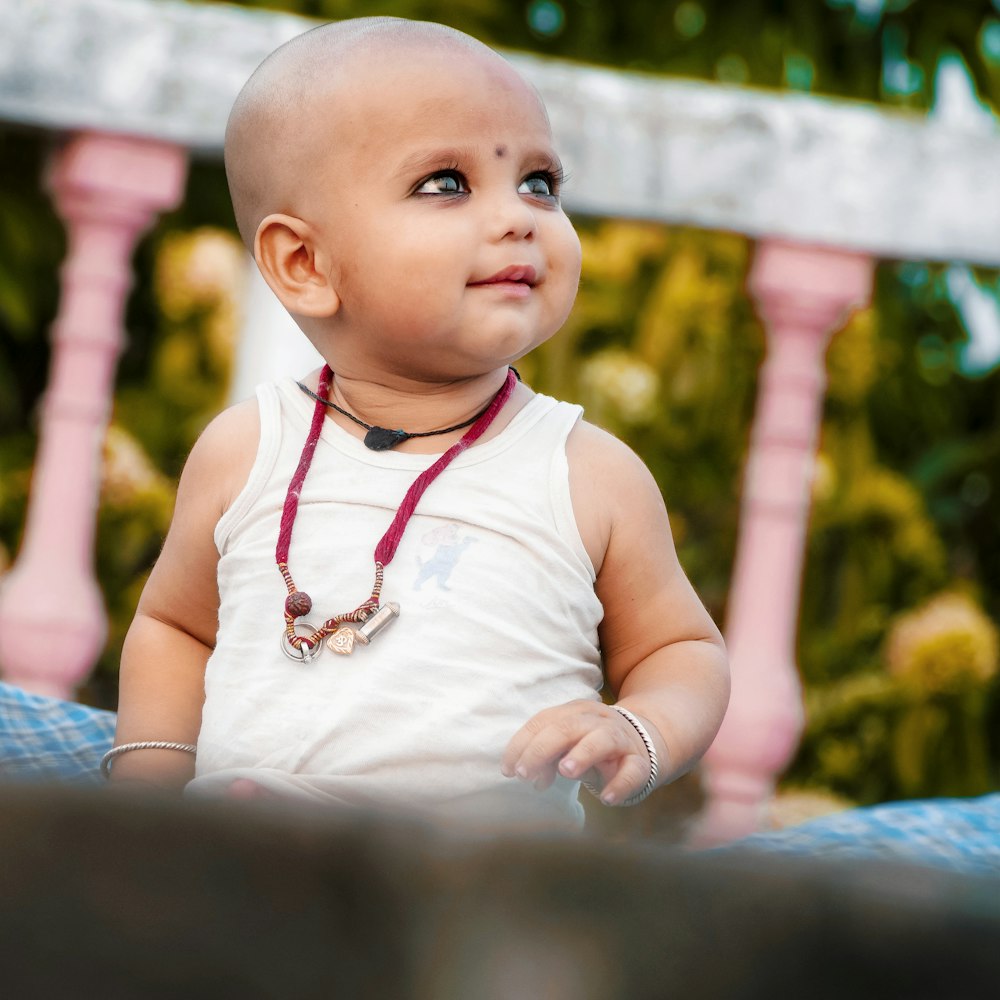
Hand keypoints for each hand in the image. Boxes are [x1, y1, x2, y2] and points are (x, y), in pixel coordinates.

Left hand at [501, 700, 656, 805]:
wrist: (645, 743)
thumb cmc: (595, 748)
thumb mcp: (569, 748)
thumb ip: (548, 757)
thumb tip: (528, 774)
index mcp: (574, 712)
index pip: (543, 721)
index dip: (522, 744)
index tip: (507, 769)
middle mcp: (597, 720)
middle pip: (567, 727)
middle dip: (542, 749)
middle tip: (525, 774)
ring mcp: (621, 738)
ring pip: (601, 739)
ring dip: (582, 754)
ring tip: (565, 772)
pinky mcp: (641, 761)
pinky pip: (632, 770)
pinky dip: (620, 783)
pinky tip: (607, 798)